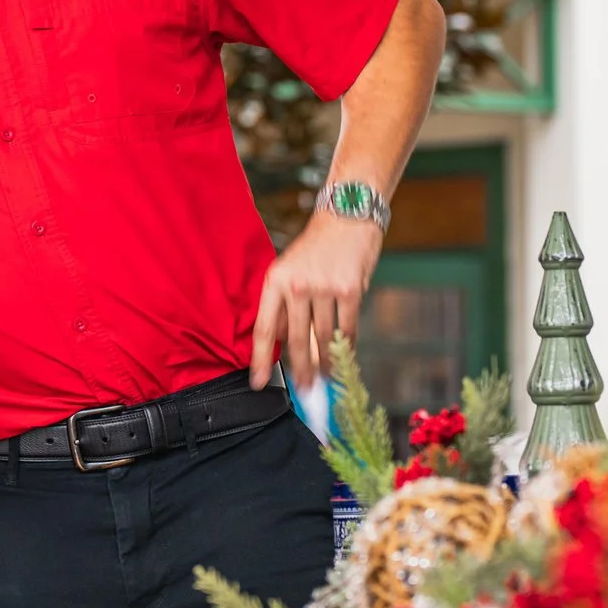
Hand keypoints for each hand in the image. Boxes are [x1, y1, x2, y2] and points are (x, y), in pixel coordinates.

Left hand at [249, 213, 382, 390]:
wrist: (347, 217)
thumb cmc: (316, 247)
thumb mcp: (288, 269)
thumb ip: (283, 304)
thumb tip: (280, 342)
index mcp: (275, 281)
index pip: (264, 330)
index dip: (260, 360)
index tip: (257, 382)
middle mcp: (297, 286)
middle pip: (295, 340)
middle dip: (299, 370)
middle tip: (303, 390)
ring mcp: (324, 288)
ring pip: (323, 338)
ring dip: (326, 363)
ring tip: (326, 378)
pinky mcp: (350, 290)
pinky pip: (348, 329)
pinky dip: (347, 347)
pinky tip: (345, 357)